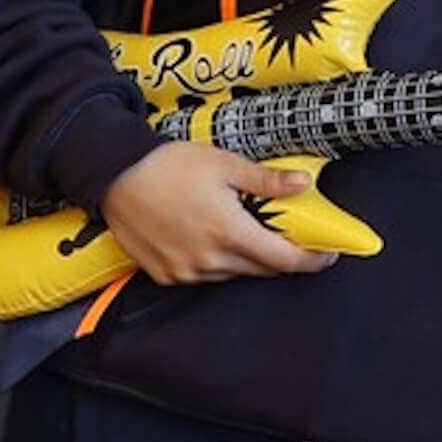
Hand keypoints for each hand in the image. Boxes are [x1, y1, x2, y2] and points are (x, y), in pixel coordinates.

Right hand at [102, 142, 328, 285]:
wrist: (114, 176)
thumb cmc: (169, 165)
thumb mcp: (224, 164)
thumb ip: (267, 180)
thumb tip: (304, 183)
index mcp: (229, 231)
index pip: (283, 259)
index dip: (311, 260)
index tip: (327, 256)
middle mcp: (209, 259)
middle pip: (261, 270)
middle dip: (282, 258)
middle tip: (291, 239)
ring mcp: (186, 271)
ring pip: (233, 274)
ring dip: (248, 260)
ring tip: (249, 234)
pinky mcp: (165, 275)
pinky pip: (204, 277)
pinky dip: (218, 263)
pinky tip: (215, 241)